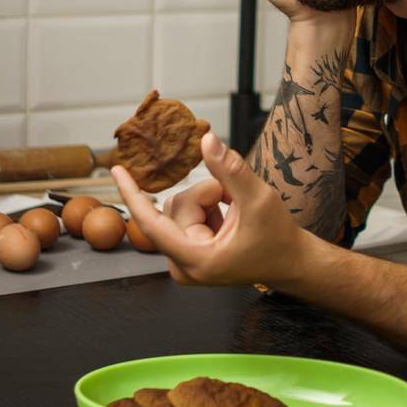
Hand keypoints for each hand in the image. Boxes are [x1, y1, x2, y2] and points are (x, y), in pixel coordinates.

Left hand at [111, 131, 311, 288]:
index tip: (116, 170)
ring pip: (182, 208)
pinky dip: (210, 208)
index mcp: (197, 260)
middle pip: (176, 208)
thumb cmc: (277, 238)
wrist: (290, 262)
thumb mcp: (258, 199)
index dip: (132, 195)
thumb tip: (206, 139)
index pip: (152, 224)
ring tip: (235, 212)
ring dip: (210, 200)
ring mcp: (185, 262)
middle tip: (235, 201)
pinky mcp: (189, 255)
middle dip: (207, 194)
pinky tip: (230, 219)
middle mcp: (184, 266)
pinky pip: (188, 216)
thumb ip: (230, 169)